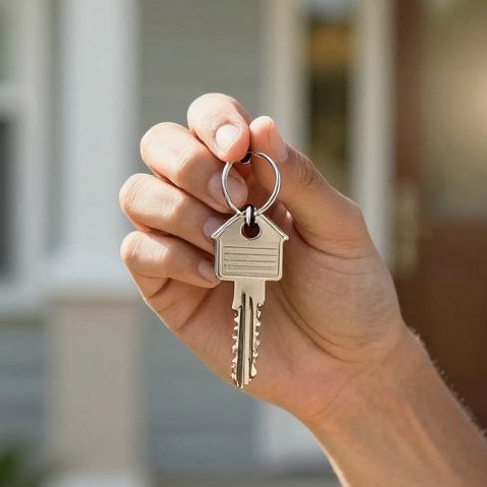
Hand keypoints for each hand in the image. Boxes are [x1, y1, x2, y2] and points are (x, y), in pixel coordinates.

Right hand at [118, 93, 406, 423]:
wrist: (347, 366)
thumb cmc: (350, 291)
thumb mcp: (340, 228)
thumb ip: (300, 179)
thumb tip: (262, 126)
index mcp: (254, 174)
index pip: (210, 120)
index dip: (214, 120)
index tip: (237, 146)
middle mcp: (211, 201)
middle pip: (159, 146)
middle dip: (188, 162)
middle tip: (235, 198)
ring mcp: (186, 243)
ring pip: (137, 194)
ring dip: (179, 208)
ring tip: (227, 240)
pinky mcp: (169, 290)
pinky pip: (136, 252)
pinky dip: (170, 254)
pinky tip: (215, 274)